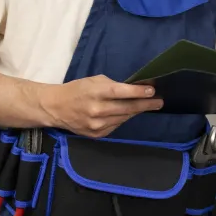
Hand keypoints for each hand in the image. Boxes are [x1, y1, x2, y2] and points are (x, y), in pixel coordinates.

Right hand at [39, 76, 163, 137]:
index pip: (121, 93)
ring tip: (147, 106)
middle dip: (145, 104)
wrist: (56, 108)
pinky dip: (122, 119)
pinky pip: (116, 126)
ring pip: (124, 118)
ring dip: (136, 112)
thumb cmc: (78, 90)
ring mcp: (97, 125)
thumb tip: (134, 89)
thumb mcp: (94, 81)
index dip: (138, 93)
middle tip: (159, 102)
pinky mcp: (96, 134)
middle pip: (127, 108)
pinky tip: (127, 113)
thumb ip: (113, 85)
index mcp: (96, 93)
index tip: (152, 91)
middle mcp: (97, 110)